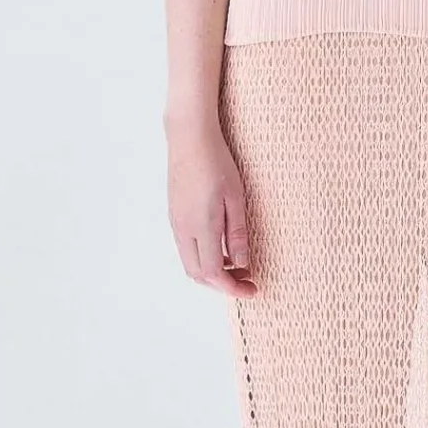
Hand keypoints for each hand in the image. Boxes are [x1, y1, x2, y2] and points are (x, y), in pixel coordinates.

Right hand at [168, 122, 258, 297]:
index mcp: (200, 227)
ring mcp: (175, 222)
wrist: (189, 137)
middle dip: (222, 284)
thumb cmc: (216, 162)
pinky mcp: (174, 215)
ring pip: (191, 263)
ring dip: (212, 272)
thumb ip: (238, 234)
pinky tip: (223, 247)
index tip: (252, 290)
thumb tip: (241, 264)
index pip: (213, 273)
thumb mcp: (236, 198)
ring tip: (238, 265)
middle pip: (198, 274)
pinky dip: (204, 257)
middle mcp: (182, 229)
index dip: (233, 289)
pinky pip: (187, 248)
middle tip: (247, 280)